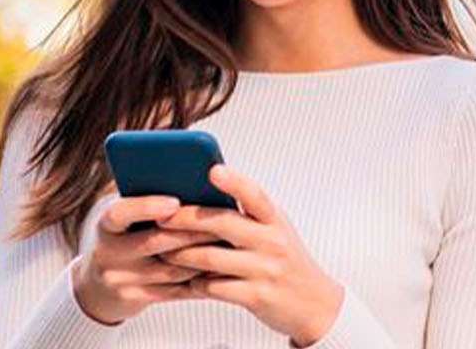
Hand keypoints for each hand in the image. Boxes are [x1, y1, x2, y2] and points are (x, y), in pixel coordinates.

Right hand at [72, 195, 226, 324]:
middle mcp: (108, 253)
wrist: (99, 286)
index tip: (175, 202)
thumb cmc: (123, 241)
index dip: (146, 207)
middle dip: (191, 231)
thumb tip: (189, 185)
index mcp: (106, 226)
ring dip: (201, 257)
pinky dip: (199, 280)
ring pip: (170, 269)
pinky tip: (218, 270)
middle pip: (154, 242)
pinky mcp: (135, 299)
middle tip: (222, 220)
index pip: (121, 214)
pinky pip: (174, 291)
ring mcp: (120, 280)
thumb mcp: (125, 222)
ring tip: (227, 243)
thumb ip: (147, 206)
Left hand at [155, 165, 343, 346]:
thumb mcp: (276, 231)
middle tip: (160, 217)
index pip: (256, 195)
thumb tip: (205, 193)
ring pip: (211, 258)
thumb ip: (248, 214)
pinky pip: (215, 287)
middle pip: (222, 224)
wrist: (315, 305)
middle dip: (186, 219)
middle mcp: (272, 242)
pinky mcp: (256, 296)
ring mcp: (264, 270)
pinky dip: (195, 283)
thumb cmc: (286, 262)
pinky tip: (185, 280)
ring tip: (163, 250)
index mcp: (275, 221)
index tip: (213, 170)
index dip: (235, 182)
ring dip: (181, 254)